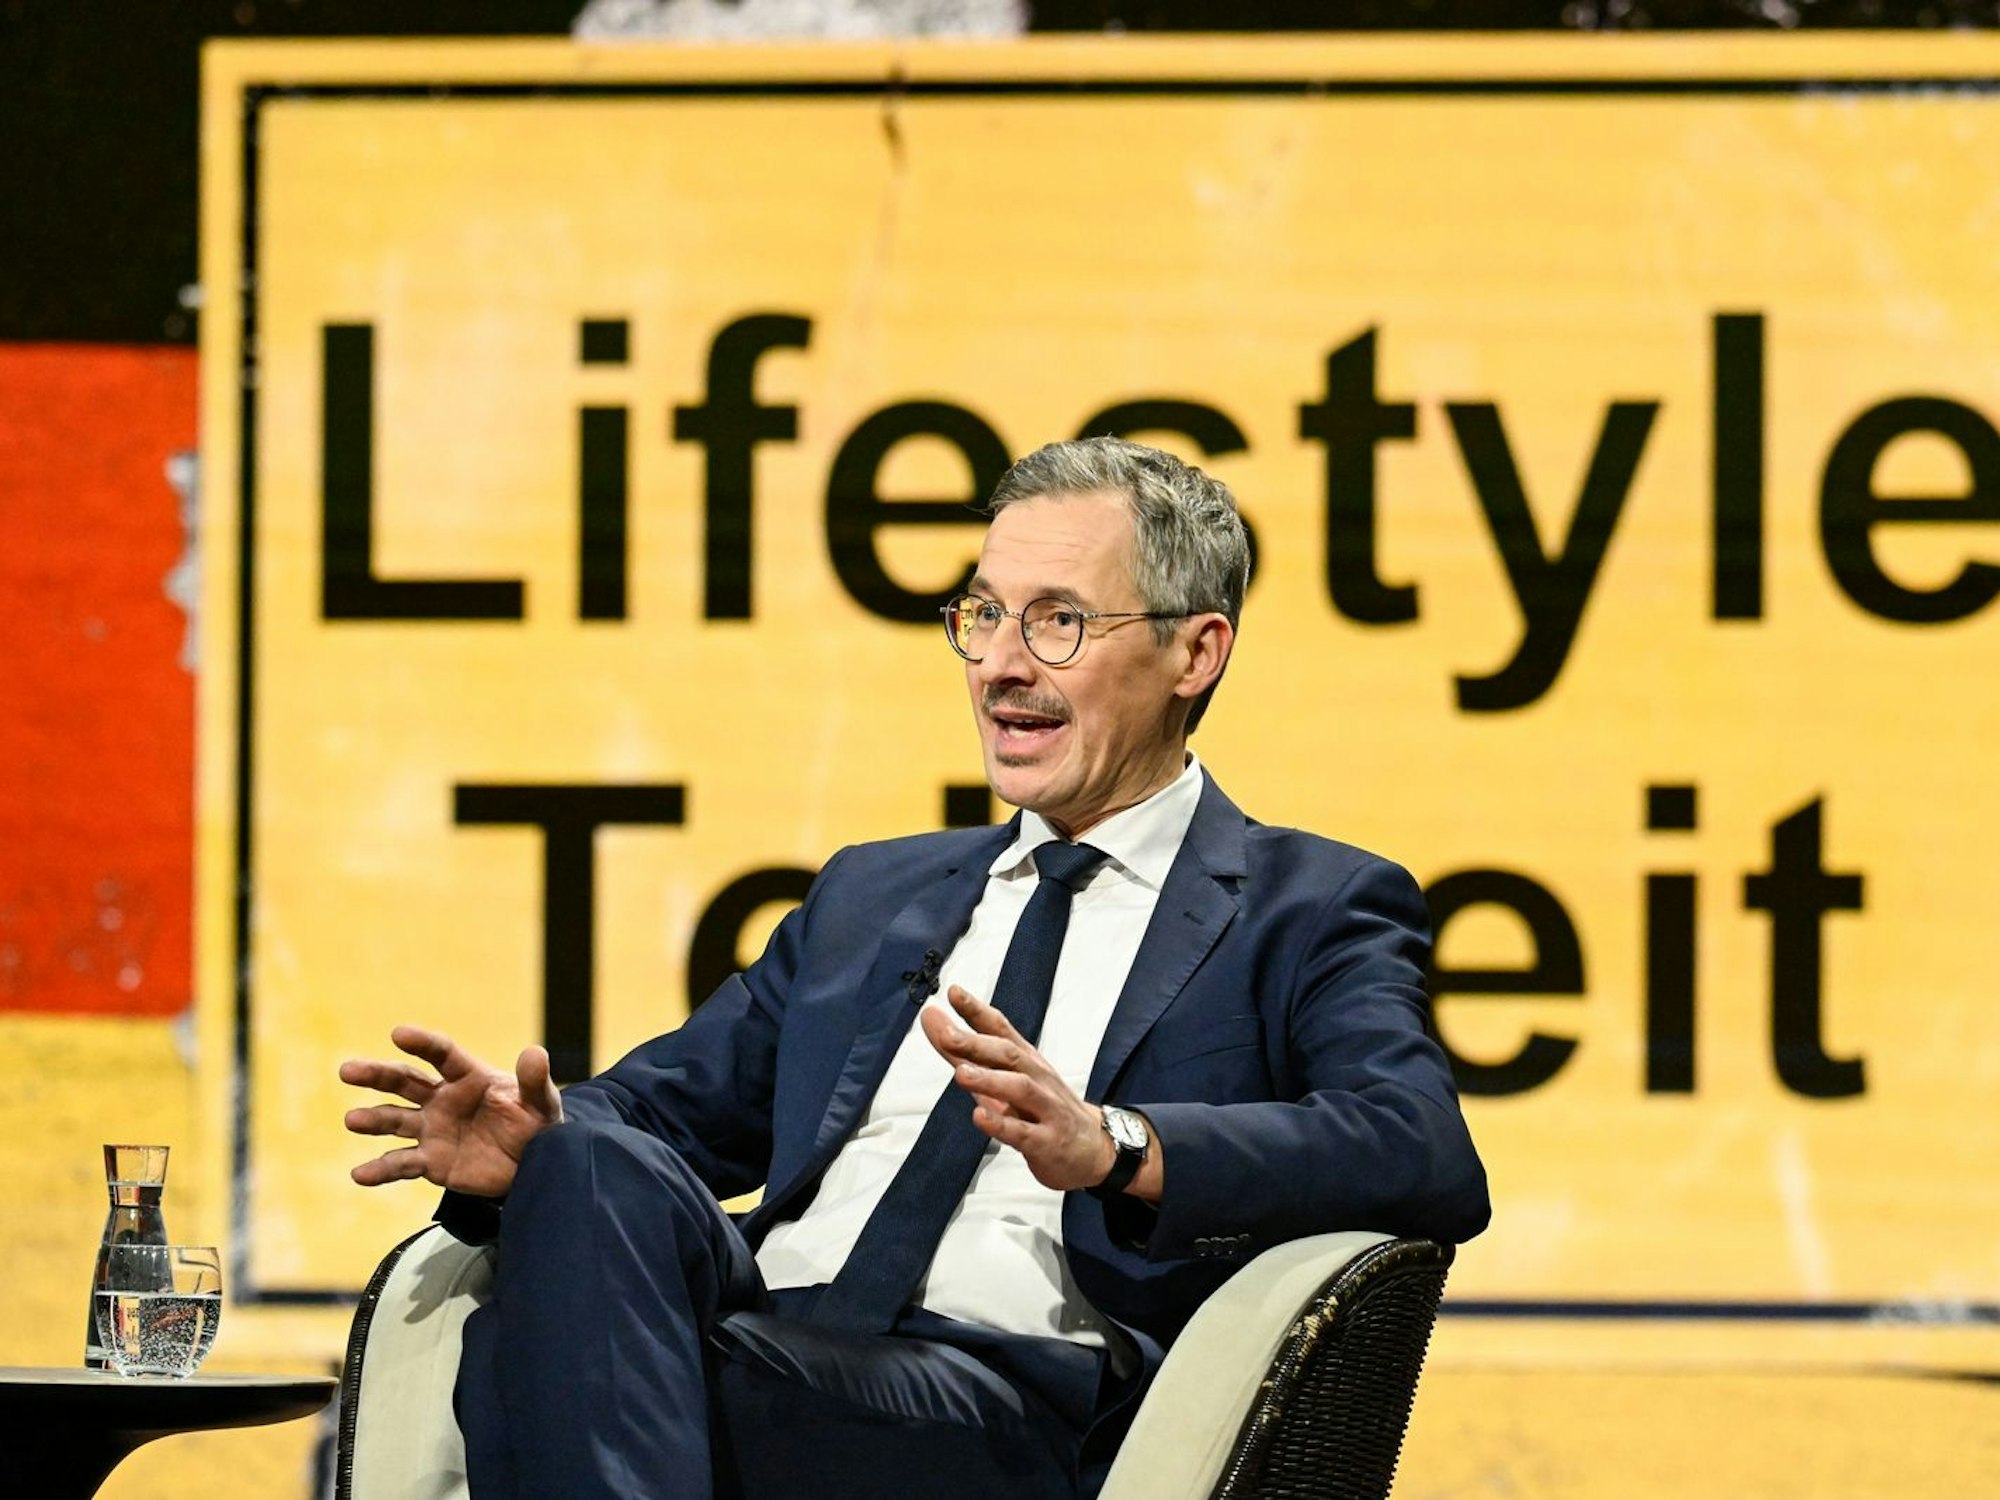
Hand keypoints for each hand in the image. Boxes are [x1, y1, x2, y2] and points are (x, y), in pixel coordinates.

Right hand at [339, 1025, 563, 1197]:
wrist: (531, 1165)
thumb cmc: (535, 1124)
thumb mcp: (542, 1103)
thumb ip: (534, 1081)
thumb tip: (534, 1052)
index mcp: (468, 1076)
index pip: (441, 1055)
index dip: (422, 1043)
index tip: (399, 1033)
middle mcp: (442, 1099)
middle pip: (404, 1082)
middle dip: (376, 1074)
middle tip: (348, 1070)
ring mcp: (432, 1129)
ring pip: (394, 1120)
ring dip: (372, 1119)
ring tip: (352, 1119)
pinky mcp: (429, 1161)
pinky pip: (400, 1163)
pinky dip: (380, 1169)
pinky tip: (359, 1174)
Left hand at [920, 985, 1116, 1192]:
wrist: (1094, 1149)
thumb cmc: (1041, 1108)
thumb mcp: (1003, 1078)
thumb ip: (964, 1051)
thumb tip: (931, 1018)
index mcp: (1026, 1061)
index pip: (1002, 1030)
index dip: (978, 1011)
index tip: (954, 993)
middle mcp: (1037, 1078)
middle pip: (1009, 1055)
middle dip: (978, 1043)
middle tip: (947, 1034)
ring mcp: (1045, 1110)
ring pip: (1020, 1089)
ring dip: (990, 1080)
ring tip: (960, 1074)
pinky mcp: (1047, 1142)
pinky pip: (1024, 1132)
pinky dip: (1001, 1124)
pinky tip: (980, 1117)